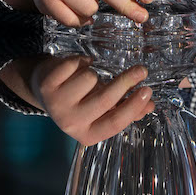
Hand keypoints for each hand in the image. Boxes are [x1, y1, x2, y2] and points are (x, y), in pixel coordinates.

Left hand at [30, 58, 153, 145]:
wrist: (46, 89)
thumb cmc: (80, 100)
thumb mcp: (102, 110)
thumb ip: (126, 108)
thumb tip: (150, 106)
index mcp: (88, 134)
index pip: (115, 123)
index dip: (133, 107)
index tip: (147, 91)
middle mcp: (71, 124)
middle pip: (105, 100)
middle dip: (126, 82)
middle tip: (142, 70)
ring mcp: (57, 105)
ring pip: (90, 78)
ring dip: (94, 71)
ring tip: (88, 76)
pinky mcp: (47, 86)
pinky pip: (74, 65)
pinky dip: (81, 60)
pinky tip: (77, 67)